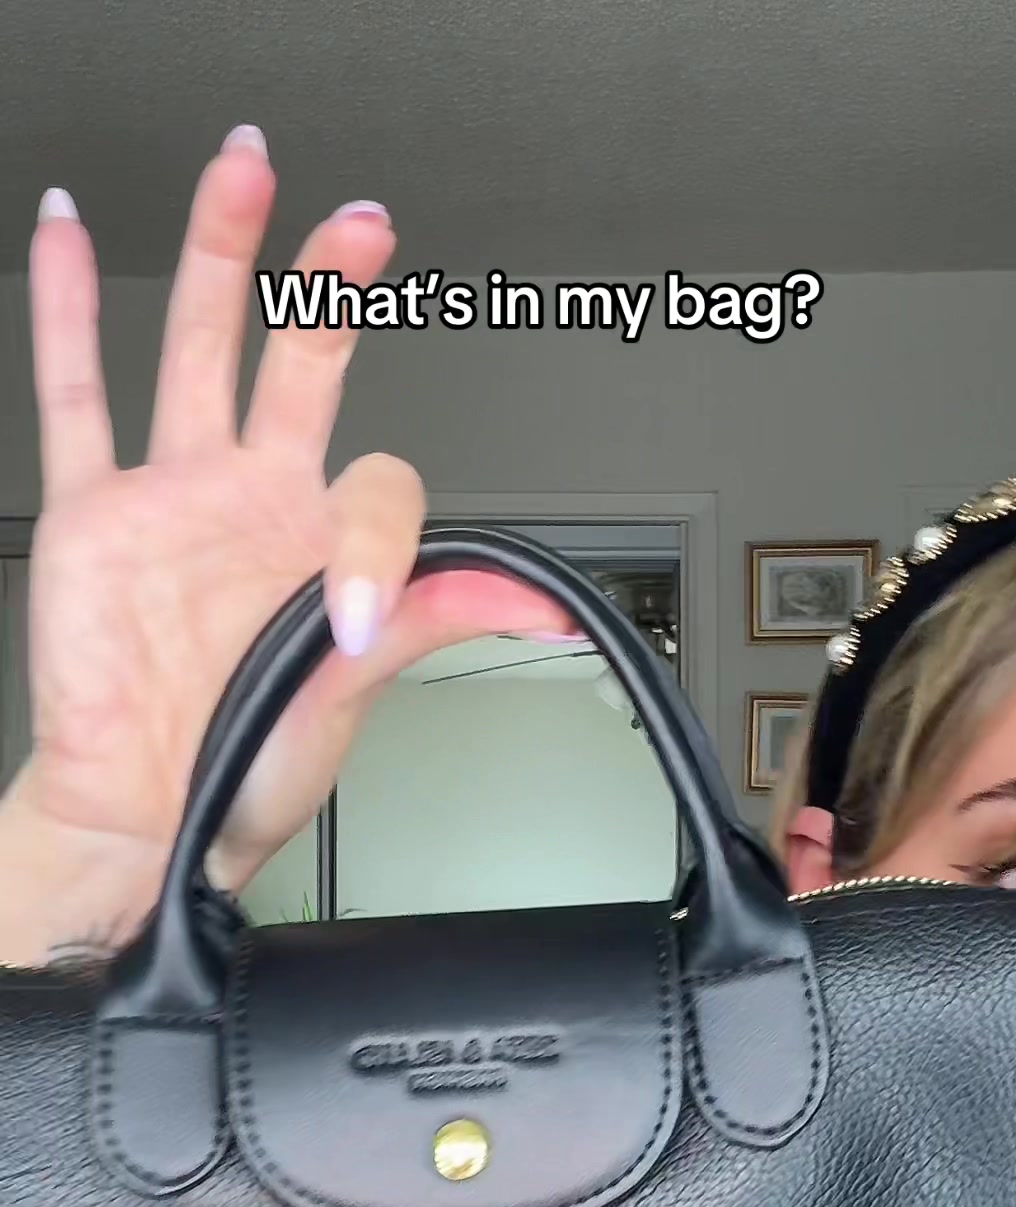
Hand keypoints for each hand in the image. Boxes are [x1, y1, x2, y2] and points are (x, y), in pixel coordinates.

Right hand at [3, 127, 571, 963]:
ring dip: (220, 258)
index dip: (377, 535)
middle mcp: (253, 505)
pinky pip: (76, 398)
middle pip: (297, 362)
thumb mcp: (353, 699)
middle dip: (325, 286)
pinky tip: (74, 235)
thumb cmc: (242, 769)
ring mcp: (173, 497)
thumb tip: (540, 607)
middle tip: (359, 223)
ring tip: (244, 172)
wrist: (145, 820)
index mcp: (325, 548)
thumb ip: (432, 625)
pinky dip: (70, 315)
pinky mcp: (95, 514)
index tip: (354, 617)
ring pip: (198, 350)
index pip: (377, 481)